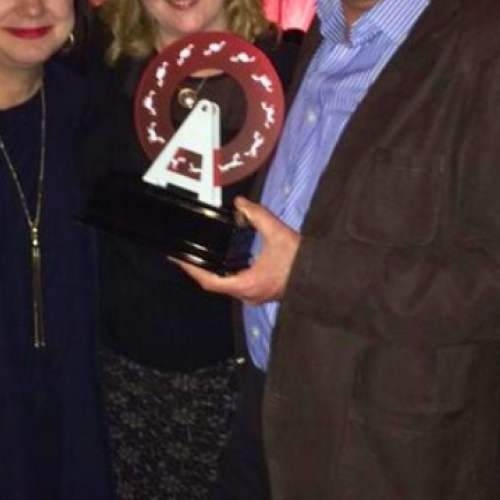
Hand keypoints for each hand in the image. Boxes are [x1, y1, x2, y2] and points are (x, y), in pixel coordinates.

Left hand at [173, 197, 297, 304]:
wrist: (322, 275)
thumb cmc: (300, 258)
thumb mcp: (277, 231)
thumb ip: (257, 215)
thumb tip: (240, 203)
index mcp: (247, 283)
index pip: (210, 281)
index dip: (191, 269)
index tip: (178, 259)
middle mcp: (248, 294)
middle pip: (215, 285)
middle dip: (199, 270)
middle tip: (186, 255)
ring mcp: (254, 296)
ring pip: (226, 286)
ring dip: (213, 273)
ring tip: (201, 256)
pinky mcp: (261, 293)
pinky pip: (237, 286)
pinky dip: (226, 274)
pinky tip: (225, 262)